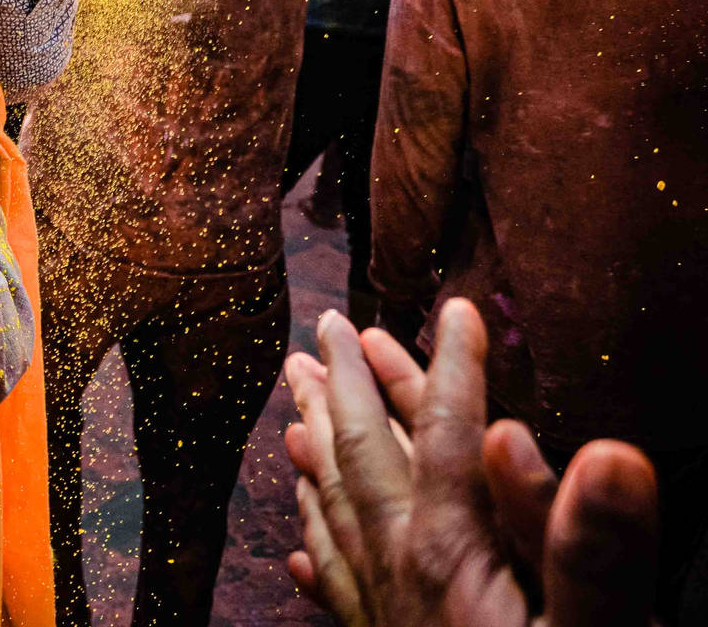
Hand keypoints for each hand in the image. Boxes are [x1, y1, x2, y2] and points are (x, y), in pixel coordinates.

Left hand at [283, 300, 659, 626]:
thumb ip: (593, 548)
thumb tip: (607, 458)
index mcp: (451, 549)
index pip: (446, 434)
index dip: (454, 368)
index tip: (456, 308)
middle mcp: (402, 568)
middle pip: (364, 455)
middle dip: (350, 384)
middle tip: (328, 326)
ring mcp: (382, 609)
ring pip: (338, 506)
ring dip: (322, 446)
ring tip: (298, 402)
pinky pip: (334, 576)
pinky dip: (318, 537)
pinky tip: (301, 539)